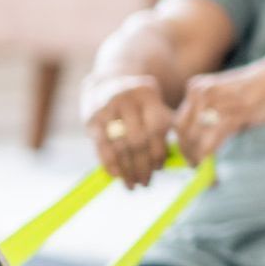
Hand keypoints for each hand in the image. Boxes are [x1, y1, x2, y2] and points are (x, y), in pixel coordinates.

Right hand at [82, 75, 172, 189]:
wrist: (108, 80)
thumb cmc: (140, 102)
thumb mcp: (156, 105)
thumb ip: (164, 128)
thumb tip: (173, 161)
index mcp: (147, 93)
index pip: (156, 128)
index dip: (159, 152)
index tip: (159, 168)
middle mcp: (125, 98)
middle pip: (137, 140)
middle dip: (143, 165)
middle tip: (146, 182)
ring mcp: (106, 108)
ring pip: (119, 146)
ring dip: (127, 169)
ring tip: (133, 185)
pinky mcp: (91, 118)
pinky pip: (101, 146)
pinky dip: (109, 163)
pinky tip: (116, 176)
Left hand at [174, 54, 264, 167]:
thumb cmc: (257, 90)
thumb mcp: (226, 98)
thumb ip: (211, 115)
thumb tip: (198, 145)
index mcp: (197, 88)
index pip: (177, 121)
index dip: (180, 144)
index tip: (188, 158)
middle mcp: (202, 93)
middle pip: (183, 131)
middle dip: (187, 153)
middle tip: (195, 167)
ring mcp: (217, 102)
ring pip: (195, 138)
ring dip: (196, 158)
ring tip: (203, 170)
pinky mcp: (234, 113)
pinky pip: (212, 142)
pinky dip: (208, 158)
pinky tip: (212, 170)